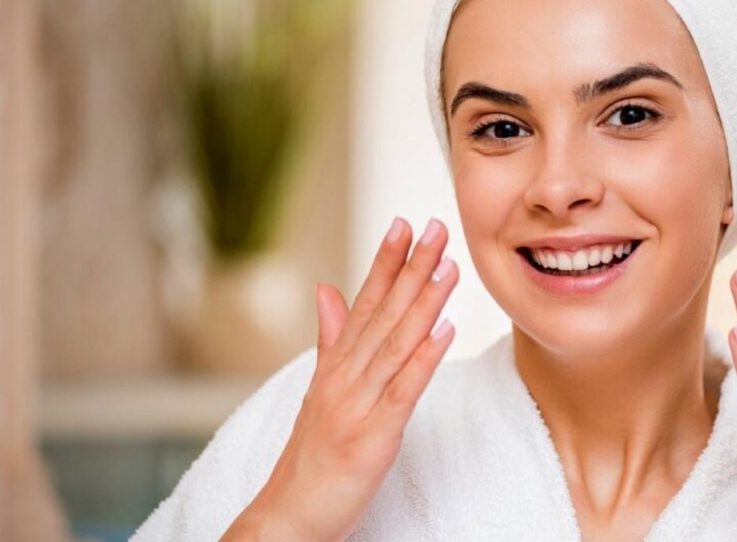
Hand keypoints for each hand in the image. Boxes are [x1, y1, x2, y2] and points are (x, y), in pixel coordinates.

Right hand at [221, 217, 458, 541]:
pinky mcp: (372, 436)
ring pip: (395, 343)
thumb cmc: (309, 456)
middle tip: (434, 226)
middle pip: (383, 313)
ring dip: (423, 301)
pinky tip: (445, 328)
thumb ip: (329, 338)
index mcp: (336, 365)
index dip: (385, 262)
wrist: (288, 516)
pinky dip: (424, 357)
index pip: (364, 303)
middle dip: (410, 268)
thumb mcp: (320, 390)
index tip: (405, 224)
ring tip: (448, 265)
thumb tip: (328, 288)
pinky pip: (403, 391)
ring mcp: (357, 404)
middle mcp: (345, 376)